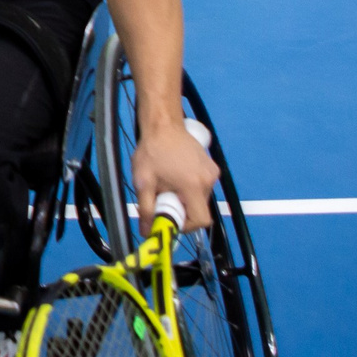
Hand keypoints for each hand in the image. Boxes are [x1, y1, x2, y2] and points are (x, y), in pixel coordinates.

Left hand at [131, 115, 218, 232]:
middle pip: (200, 209)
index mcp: (194, 186)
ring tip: (168, 182)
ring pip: (200, 197)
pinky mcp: (212, 165)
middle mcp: (209, 180)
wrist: (163, 124)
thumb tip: (147, 232)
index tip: (170, 217)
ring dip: (185, 197)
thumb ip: (146, 209)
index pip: (201, 220)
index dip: (186, 225)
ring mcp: (212, 171)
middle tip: (164, 197)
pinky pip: (202, 185)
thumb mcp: (144, 182)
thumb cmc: (152, 151)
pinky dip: (190, 187)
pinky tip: (176, 174)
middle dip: (182, 208)